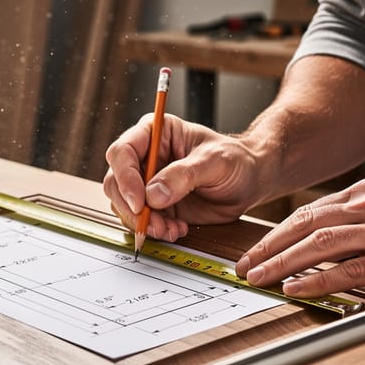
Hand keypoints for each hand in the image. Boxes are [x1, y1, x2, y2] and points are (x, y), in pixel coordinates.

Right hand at [103, 113, 268, 240]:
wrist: (249, 181)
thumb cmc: (235, 160)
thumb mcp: (215, 161)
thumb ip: (184, 175)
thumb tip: (153, 195)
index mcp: (154, 133)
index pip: (122, 152)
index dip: (125, 178)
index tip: (140, 202)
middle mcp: (144, 157)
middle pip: (115, 182)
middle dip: (131, 207)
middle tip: (153, 223)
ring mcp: (146, 183)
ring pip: (124, 205)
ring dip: (144, 223)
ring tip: (171, 228)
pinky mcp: (154, 205)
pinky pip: (140, 221)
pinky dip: (154, 230)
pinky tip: (177, 229)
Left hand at [236, 178, 364, 296]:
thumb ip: (358, 217)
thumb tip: (320, 236)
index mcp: (364, 195)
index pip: (307, 213)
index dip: (275, 234)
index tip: (253, 251)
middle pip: (305, 225)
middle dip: (268, 248)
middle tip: (243, 267)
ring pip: (320, 244)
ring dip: (283, 263)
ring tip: (259, 277)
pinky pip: (350, 269)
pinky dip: (319, 279)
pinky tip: (296, 287)